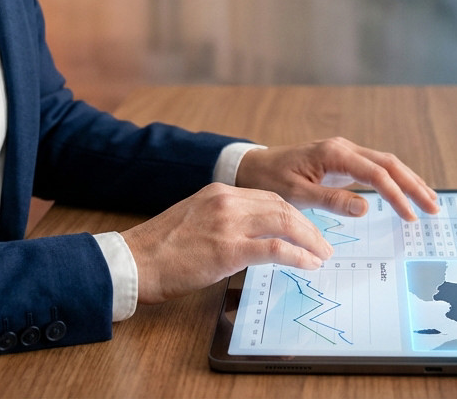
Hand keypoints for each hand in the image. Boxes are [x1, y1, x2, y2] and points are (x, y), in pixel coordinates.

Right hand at [121, 183, 334, 304]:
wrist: (134, 262)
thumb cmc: (159, 250)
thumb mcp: (192, 221)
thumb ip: (221, 222)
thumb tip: (249, 239)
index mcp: (217, 192)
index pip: (268, 197)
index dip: (292, 214)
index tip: (306, 229)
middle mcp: (226, 201)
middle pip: (282, 207)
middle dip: (308, 226)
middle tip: (323, 244)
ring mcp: (228, 224)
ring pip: (284, 223)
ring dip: (310, 240)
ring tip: (322, 255)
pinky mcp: (228, 250)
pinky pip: (275, 249)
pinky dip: (298, 256)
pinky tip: (308, 264)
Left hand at [235, 137, 439, 220]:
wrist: (253, 167)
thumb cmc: (270, 180)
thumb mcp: (296, 195)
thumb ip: (331, 200)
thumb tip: (366, 207)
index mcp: (334, 154)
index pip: (376, 173)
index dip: (397, 194)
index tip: (410, 216)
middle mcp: (344, 149)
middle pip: (389, 164)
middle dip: (413, 185)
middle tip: (433, 208)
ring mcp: (344, 154)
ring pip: (386, 164)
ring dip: (408, 182)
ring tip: (429, 201)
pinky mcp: (343, 163)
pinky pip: (374, 169)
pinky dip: (393, 181)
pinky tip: (405, 194)